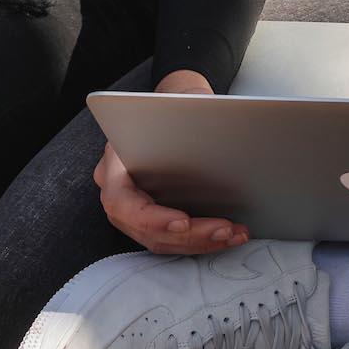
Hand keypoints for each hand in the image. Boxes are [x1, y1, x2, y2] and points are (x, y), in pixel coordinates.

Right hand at [94, 68, 249, 255]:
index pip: (122, 203)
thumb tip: (218, 128)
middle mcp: (118, 194)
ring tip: (235, 234)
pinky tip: (230, 235)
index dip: (153, 218)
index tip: (184, 220)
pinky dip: (202, 240)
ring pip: (163, 240)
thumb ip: (185, 122)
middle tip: (225, 228)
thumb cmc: (172, 107)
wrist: (172, 111)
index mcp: (113, 165)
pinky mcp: (154, 220)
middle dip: (190, 234)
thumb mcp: (176, 106)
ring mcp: (133, 212)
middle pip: (147, 229)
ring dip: (202, 242)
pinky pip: (174, 239)